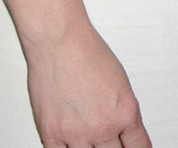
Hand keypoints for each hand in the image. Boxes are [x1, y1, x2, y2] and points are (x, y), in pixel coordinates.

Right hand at [24, 24, 150, 147]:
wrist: (59, 41)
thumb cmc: (87, 53)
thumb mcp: (121, 84)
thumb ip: (122, 113)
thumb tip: (123, 131)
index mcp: (126, 113)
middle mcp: (103, 127)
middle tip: (108, 141)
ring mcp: (77, 134)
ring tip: (87, 136)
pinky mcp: (52, 134)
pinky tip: (70, 144)